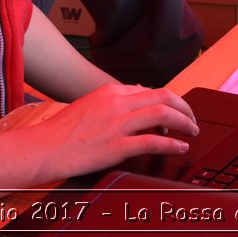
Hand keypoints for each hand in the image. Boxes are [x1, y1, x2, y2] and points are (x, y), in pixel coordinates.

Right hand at [26, 84, 197, 180]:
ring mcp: (118, 124)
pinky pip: (153, 142)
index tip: (175, 112)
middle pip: (163, 96)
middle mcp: (117, 103)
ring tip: (192, 131)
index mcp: (111, 91)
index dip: (168, 102)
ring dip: (184, 122)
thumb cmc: (64, 130)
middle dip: (184, 107)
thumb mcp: (90, 103)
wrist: (45, 147)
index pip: (150, 90)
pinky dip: (172, 144)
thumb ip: (115, 99)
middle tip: (193, 119)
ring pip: (162, 114)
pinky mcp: (116, 146)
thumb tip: (139, 94)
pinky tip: (180, 147)